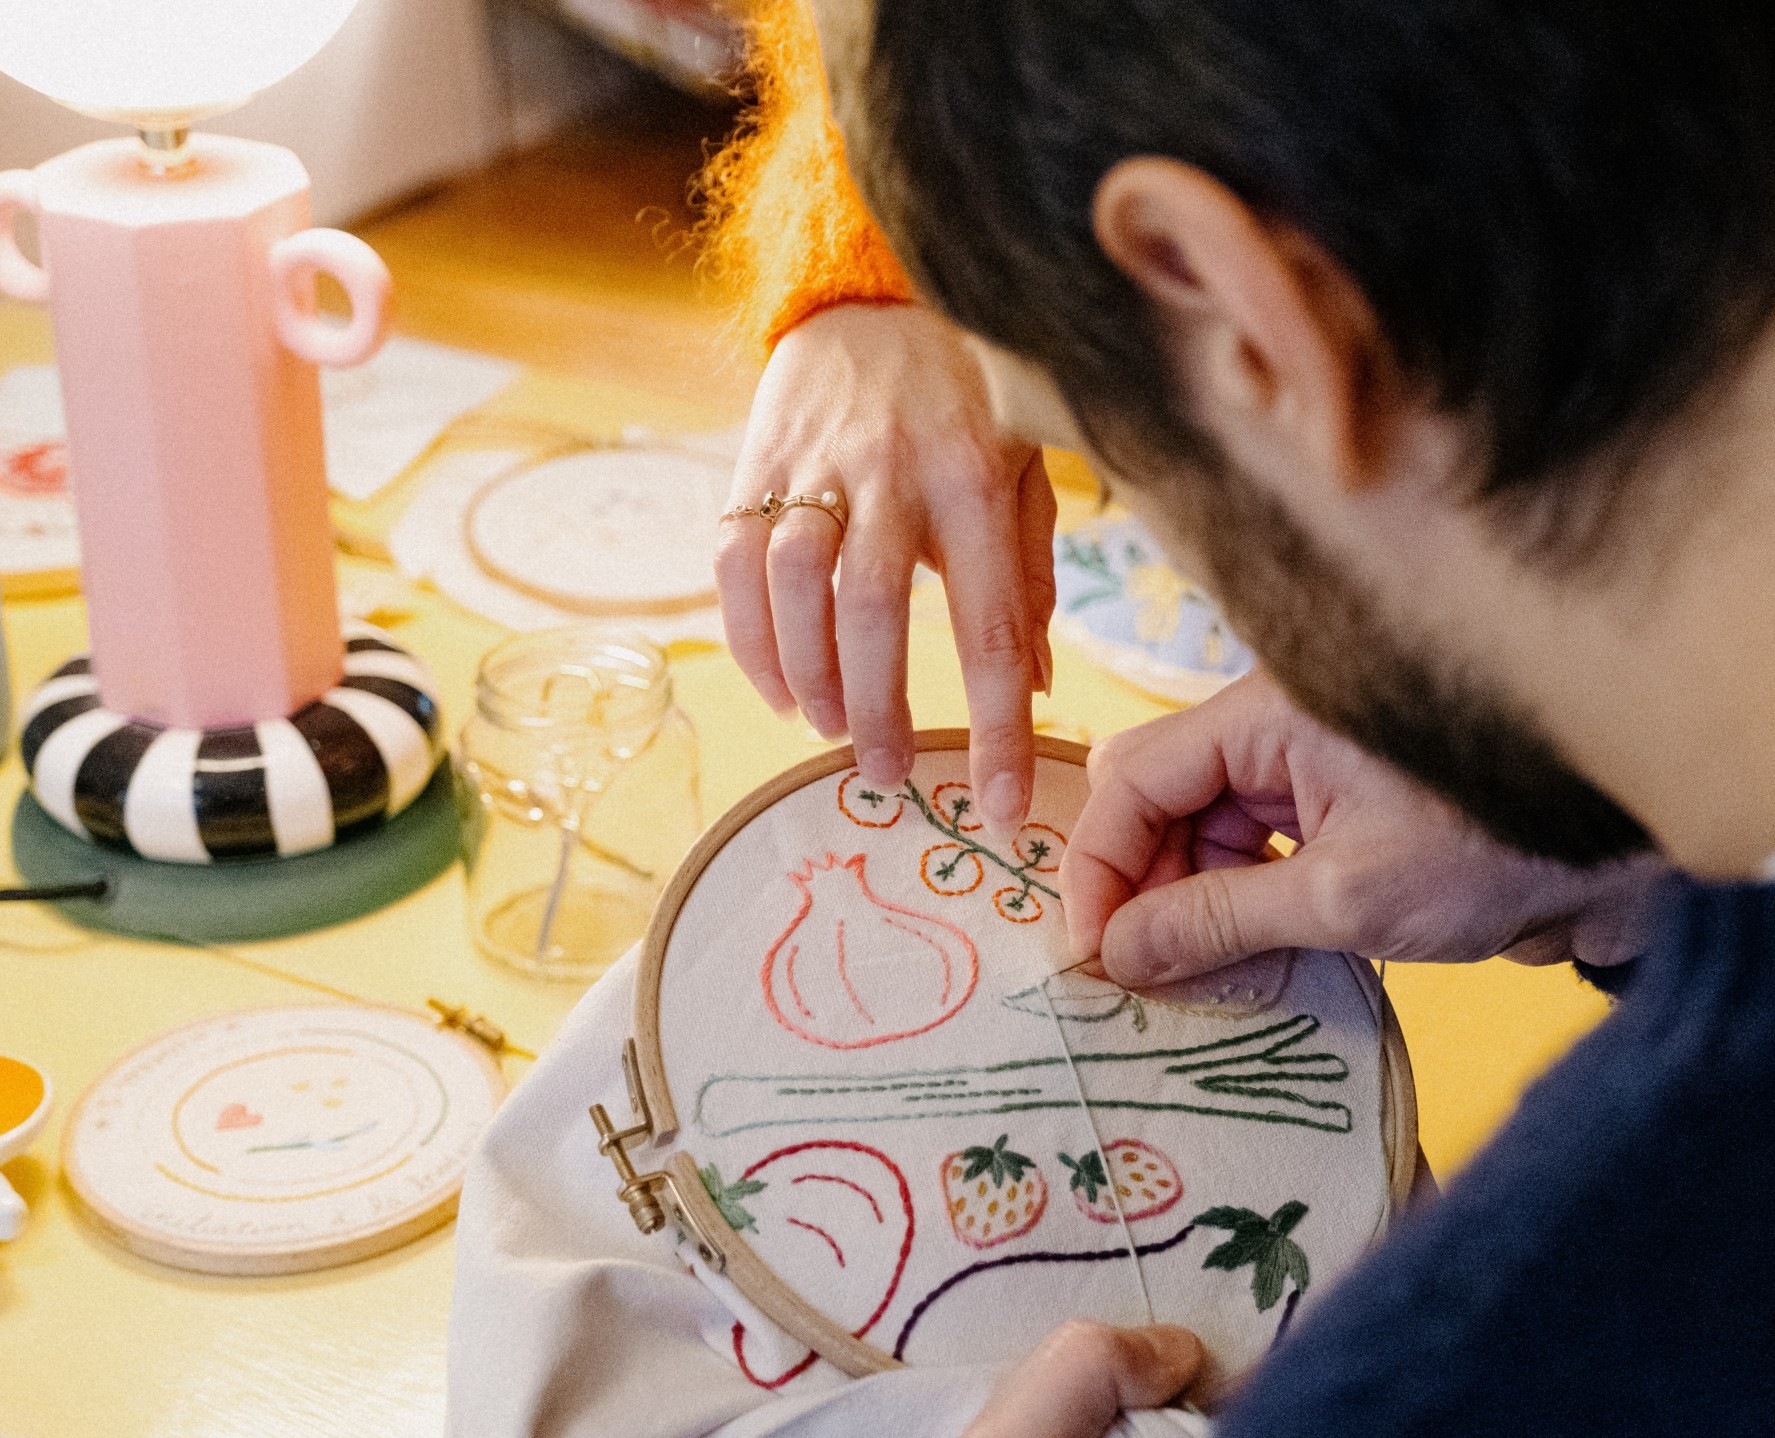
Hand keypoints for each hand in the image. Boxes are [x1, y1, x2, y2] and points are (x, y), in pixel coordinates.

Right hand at [718, 302, 1058, 826]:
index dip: (998, 728)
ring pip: (796, 588)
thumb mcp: (1025, 470)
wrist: (874, 292)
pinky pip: (738, 562)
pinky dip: (749, 637)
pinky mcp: (759, 461)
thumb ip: (1029, 575)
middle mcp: (896, 474)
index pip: (993, 628)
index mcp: (978, 484)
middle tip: (886, 774)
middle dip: (878, 712)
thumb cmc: (966, 398)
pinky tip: (777, 684)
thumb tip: (1036, 686)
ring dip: (808, 676)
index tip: (1000, 807)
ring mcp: (819, 465)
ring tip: (828, 726)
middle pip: (875, 615)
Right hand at [1060, 676, 1668, 984]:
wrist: (1638, 837)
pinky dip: (1257, 904)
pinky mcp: (1360, 802)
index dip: (1099, 866)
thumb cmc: (1502, 842)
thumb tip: (1120, 952)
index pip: (1136, 775)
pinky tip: (1269, 961)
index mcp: (1269, 712)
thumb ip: (1221, 923)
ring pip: (1219, 828)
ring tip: (1213, 982)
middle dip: (1149, 890)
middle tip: (1154, 981)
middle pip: (1169, 800)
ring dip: (1202, 905)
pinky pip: (1273, 845)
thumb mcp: (1345, 899)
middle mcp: (1284, 723)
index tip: (1096, 955)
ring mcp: (1323, 762)